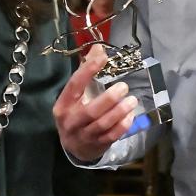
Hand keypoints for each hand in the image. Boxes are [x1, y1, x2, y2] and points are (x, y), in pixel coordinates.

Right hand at [53, 46, 137, 161]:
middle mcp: (71, 121)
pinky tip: (130, 116)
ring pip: (102, 124)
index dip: (88, 70)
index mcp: (63, 105)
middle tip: (124, 86)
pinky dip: (122, 126)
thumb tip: (99, 48)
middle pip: (90, 111)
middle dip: (109, 99)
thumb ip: (86, 72)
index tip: (103, 56)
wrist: (73, 147)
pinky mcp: (97, 145)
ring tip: (132, 100)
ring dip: (119, 112)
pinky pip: (111, 136)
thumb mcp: (74, 95)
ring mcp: (84, 135)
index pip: (74, 85)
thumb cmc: (75, 114)